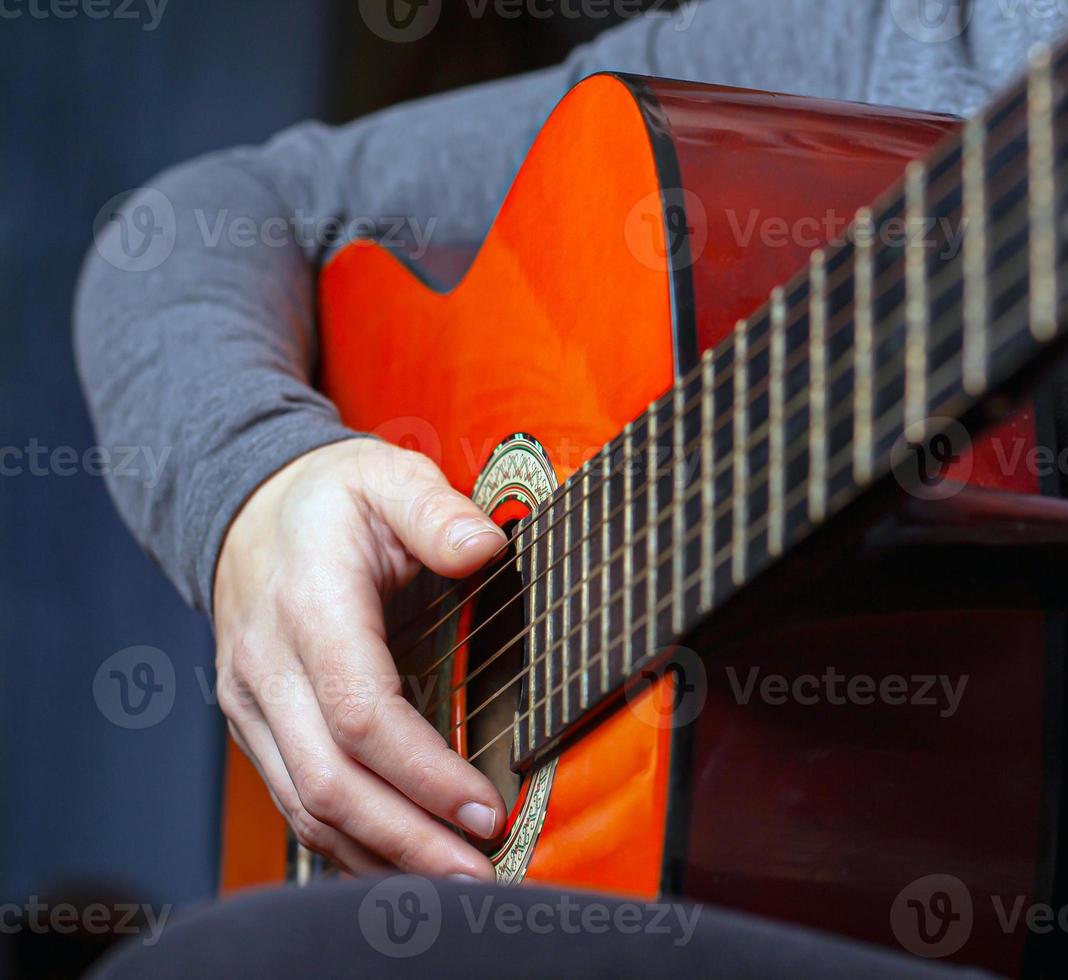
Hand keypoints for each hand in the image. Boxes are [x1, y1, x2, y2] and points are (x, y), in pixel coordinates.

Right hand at [213, 438, 508, 877]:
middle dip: (409, 839)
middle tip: (481, 874)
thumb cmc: (329, 499)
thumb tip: (483, 548)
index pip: (361, 713)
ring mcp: (253, 705)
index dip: (424, 772)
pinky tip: (401, 864)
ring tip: (456, 882)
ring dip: (382, 855)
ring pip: (308, 807)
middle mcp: (268, 667)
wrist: (246, 510)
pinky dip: (349, 844)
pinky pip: (297, 802)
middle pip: (332, 782)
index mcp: (308, 606)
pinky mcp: (257, 728)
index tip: (486, 808)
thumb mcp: (386, 476)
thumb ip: (435, 511)